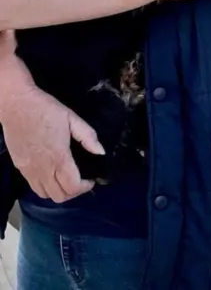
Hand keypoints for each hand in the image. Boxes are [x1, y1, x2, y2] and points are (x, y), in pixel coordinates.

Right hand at [1, 80, 104, 202]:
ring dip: (59, 191)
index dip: (85, 187)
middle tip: (81, 180)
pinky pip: (34, 187)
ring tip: (67, 178)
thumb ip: (88, 136)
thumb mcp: (72, 118)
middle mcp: (43, 169)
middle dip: (74, 192)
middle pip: (59, 196)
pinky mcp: (20, 168)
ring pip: (45, 195)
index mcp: (58, 158)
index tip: (91, 178)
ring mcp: (29, 171)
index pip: (72, 187)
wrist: (16, 105)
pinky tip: (52, 174)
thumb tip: (101, 152)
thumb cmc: (46, 109)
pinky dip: (46, 187)